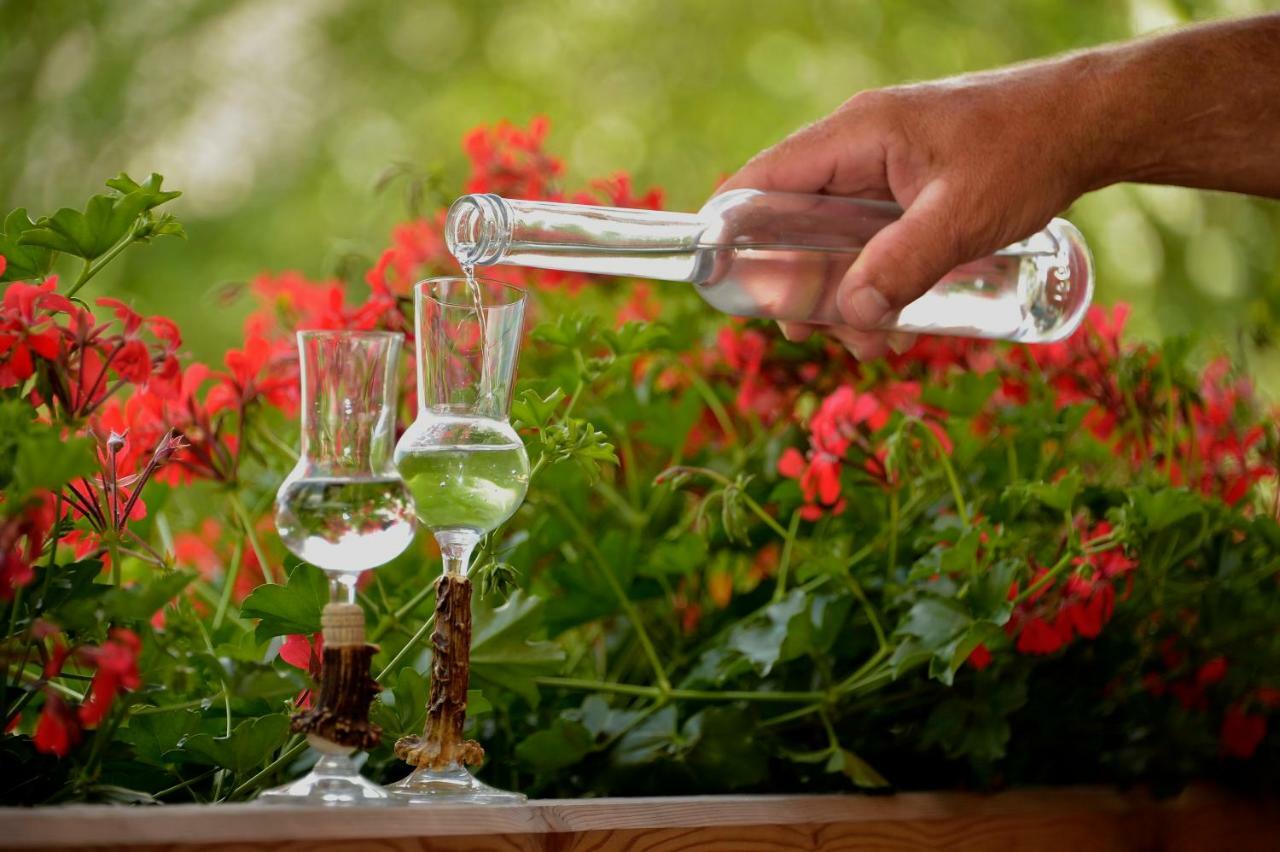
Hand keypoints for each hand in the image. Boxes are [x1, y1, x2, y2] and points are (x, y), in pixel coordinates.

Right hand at [717, 59, 1100, 358]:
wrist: (1090, 123)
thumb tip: (850, 315)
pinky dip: (873, 279)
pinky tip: (904, 318)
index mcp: (856, 135)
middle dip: (799, 285)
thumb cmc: (1029, 152)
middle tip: (820, 336)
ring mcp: (881, 166)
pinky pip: (867, 237)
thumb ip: (905, 265)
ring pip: (831, 237)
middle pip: (792, 220)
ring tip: (879, 341)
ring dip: (843, 293)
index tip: (726, 284)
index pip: (763, 179)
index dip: (731, 228)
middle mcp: (857, 147)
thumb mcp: (964, 215)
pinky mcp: (906, 186)